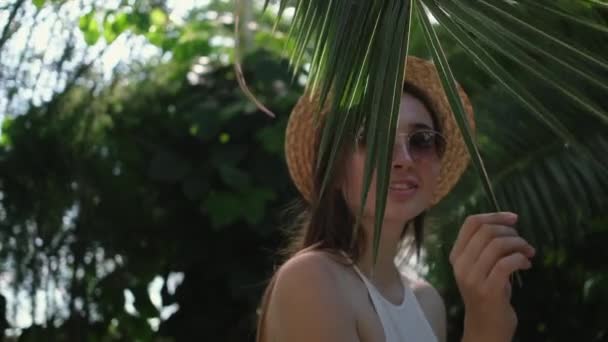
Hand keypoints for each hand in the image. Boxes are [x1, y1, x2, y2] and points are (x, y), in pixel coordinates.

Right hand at [449, 212, 535, 341]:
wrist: (485, 327)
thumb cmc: (487, 294)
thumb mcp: (480, 267)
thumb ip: (485, 247)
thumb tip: (506, 223)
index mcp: (456, 255)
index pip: (471, 222)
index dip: (494, 215)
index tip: (514, 218)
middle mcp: (460, 264)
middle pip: (486, 231)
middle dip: (511, 232)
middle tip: (523, 242)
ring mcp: (472, 277)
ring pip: (497, 245)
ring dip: (519, 245)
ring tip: (528, 253)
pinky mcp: (488, 289)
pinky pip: (506, 263)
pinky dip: (520, 259)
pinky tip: (527, 265)